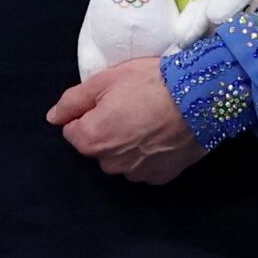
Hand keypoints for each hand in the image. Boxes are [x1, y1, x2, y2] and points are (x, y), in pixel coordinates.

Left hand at [50, 55, 205, 182]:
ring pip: (121, 158)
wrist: (202, 96)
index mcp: (92, 139)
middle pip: (98, 146)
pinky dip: (149, 154)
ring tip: (150, 120)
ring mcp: (138, 172)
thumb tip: (54, 117)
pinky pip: (145, 167)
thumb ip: (72, 102)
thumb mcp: (104, 81)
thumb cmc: (151, 84)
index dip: (89, 113)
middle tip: (132, 107)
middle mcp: (111, 163)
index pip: (73, 130)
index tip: (111, 101)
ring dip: (128, 144)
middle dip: (108, 130)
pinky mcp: (162, 176)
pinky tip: (162, 135)